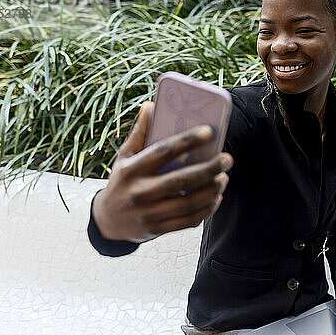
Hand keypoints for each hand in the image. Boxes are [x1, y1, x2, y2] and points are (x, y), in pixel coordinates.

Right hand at [92, 101, 233, 243]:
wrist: (108, 222)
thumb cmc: (122, 181)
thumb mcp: (125, 157)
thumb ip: (139, 133)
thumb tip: (151, 105)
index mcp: (132, 170)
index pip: (163, 152)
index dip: (187, 141)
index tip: (209, 131)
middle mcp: (139, 192)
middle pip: (181, 180)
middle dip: (209, 169)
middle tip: (227, 159)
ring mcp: (148, 214)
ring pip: (188, 203)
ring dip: (211, 190)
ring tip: (223, 178)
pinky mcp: (157, 229)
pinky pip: (188, 220)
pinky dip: (206, 209)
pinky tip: (215, 197)